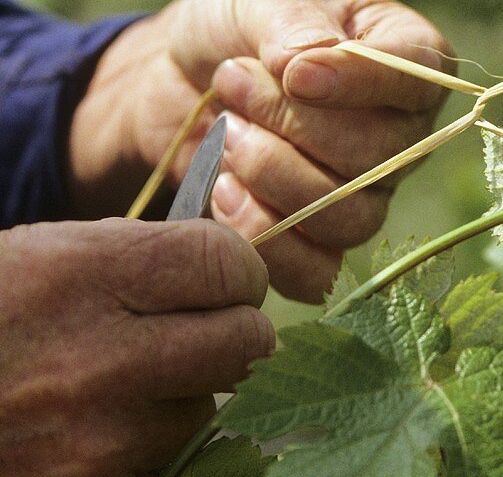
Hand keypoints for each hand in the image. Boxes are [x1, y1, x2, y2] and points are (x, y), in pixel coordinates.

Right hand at [0, 218, 271, 475]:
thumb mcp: (50, 253)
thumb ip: (146, 256)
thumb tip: (229, 267)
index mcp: (90, 276)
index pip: (229, 266)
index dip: (234, 268)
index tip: (220, 274)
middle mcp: (103, 358)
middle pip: (247, 340)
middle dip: (233, 327)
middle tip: (199, 323)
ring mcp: (98, 436)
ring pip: (210, 403)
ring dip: (188, 387)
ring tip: (127, 373)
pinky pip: (168, 453)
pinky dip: (151, 434)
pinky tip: (106, 414)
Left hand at [68, 0, 451, 301]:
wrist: (179, 77)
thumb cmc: (236, 25)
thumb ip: (292, 20)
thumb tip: (307, 65)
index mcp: (408, 56)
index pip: (419, 77)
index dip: (361, 83)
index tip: (294, 73)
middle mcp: (404, 131)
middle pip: (379, 156)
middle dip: (292, 124)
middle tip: (233, 82)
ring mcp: (367, 191)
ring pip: (349, 217)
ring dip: (273, 177)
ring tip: (224, 133)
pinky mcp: (319, 238)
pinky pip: (317, 272)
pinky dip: (263, 238)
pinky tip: (223, 191)